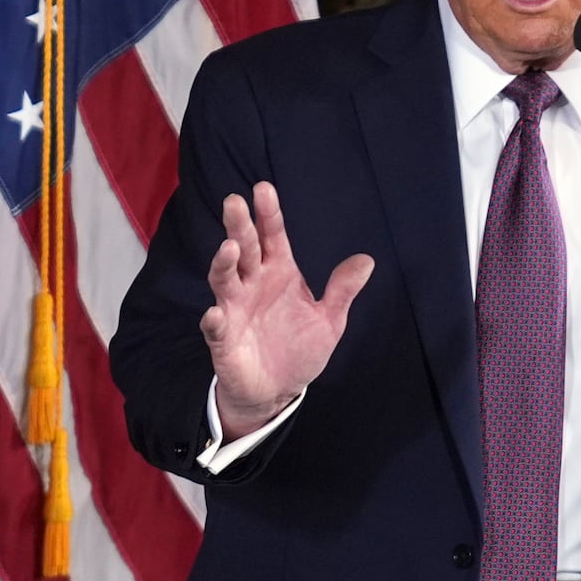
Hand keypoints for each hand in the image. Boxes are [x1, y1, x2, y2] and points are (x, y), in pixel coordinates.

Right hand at [200, 181, 373, 439]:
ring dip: (224, 264)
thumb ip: (342, 290)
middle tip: (234, 201)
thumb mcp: (330, 320)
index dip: (268, 214)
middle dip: (239, 226)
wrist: (278, 391)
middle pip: (244, 249)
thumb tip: (366, 260)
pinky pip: (215, 327)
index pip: (272, 236)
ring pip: (224, 280)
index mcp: (279, 272)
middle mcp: (253, 284)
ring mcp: (235, 309)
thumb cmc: (299, 349)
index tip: (263, 189)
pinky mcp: (223, 339)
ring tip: (229, 249)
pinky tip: (215, 314)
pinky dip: (214, 320)